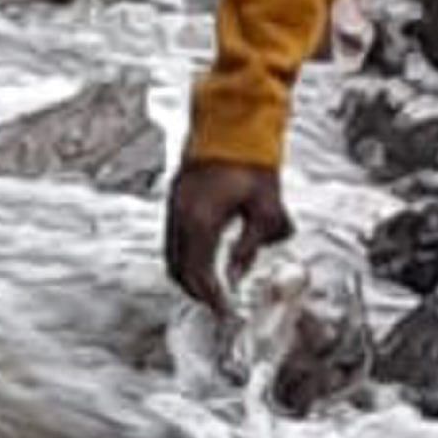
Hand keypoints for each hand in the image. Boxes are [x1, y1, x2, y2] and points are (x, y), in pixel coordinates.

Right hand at [165, 148, 291, 305]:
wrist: (232, 123)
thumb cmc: (253, 162)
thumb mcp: (266, 209)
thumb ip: (251, 245)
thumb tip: (237, 273)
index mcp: (201, 222)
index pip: (200, 274)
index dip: (213, 298)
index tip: (227, 313)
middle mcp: (180, 218)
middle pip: (179, 271)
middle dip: (198, 293)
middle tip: (220, 307)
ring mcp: (173, 207)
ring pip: (172, 257)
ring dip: (190, 277)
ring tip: (212, 289)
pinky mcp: (175, 199)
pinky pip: (173, 241)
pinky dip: (186, 258)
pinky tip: (206, 260)